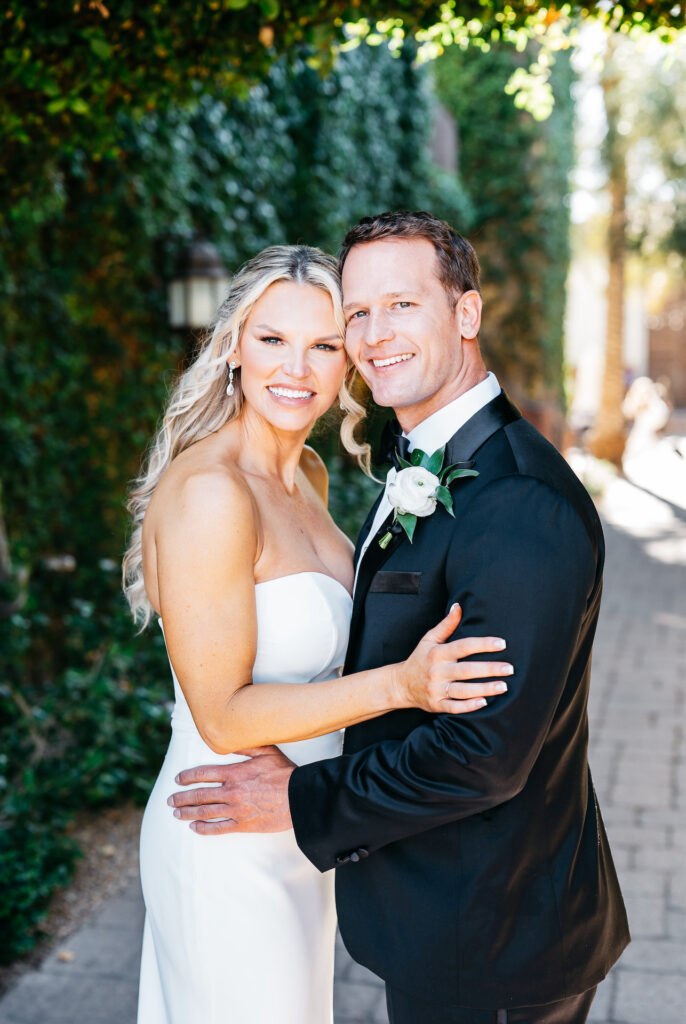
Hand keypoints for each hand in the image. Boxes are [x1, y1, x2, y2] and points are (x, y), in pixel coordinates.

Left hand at [167, 745, 294, 835]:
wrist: (300, 798)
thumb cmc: (285, 773)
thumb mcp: (267, 751)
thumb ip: (246, 746)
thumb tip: (230, 740)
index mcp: (235, 772)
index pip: (203, 773)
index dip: (187, 777)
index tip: (178, 779)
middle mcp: (232, 791)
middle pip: (199, 794)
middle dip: (181, 797)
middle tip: (170, 800)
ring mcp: (236, 809)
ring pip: (205, 811)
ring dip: (188, 813)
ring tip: (176, 814)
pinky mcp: (243, 824)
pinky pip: (218, 828)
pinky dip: (204, 828)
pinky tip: (194, 828)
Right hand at [393, 603, 511, 713]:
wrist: (400, 685)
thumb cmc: (420, 659)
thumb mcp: (429, 639)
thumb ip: (446, 625)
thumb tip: (459, 605)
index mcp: (438, 653)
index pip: (463, 646)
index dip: (483, 644)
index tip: (502, 644)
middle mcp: (437, 671)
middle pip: (466, 670)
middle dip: (489, 669)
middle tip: (510, 668)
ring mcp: (436, 689)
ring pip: (463, 690)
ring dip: (484, 689)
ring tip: (504, 686)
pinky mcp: (437, 705)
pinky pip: (454, 707)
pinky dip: (469, 706)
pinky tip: (485, 703)